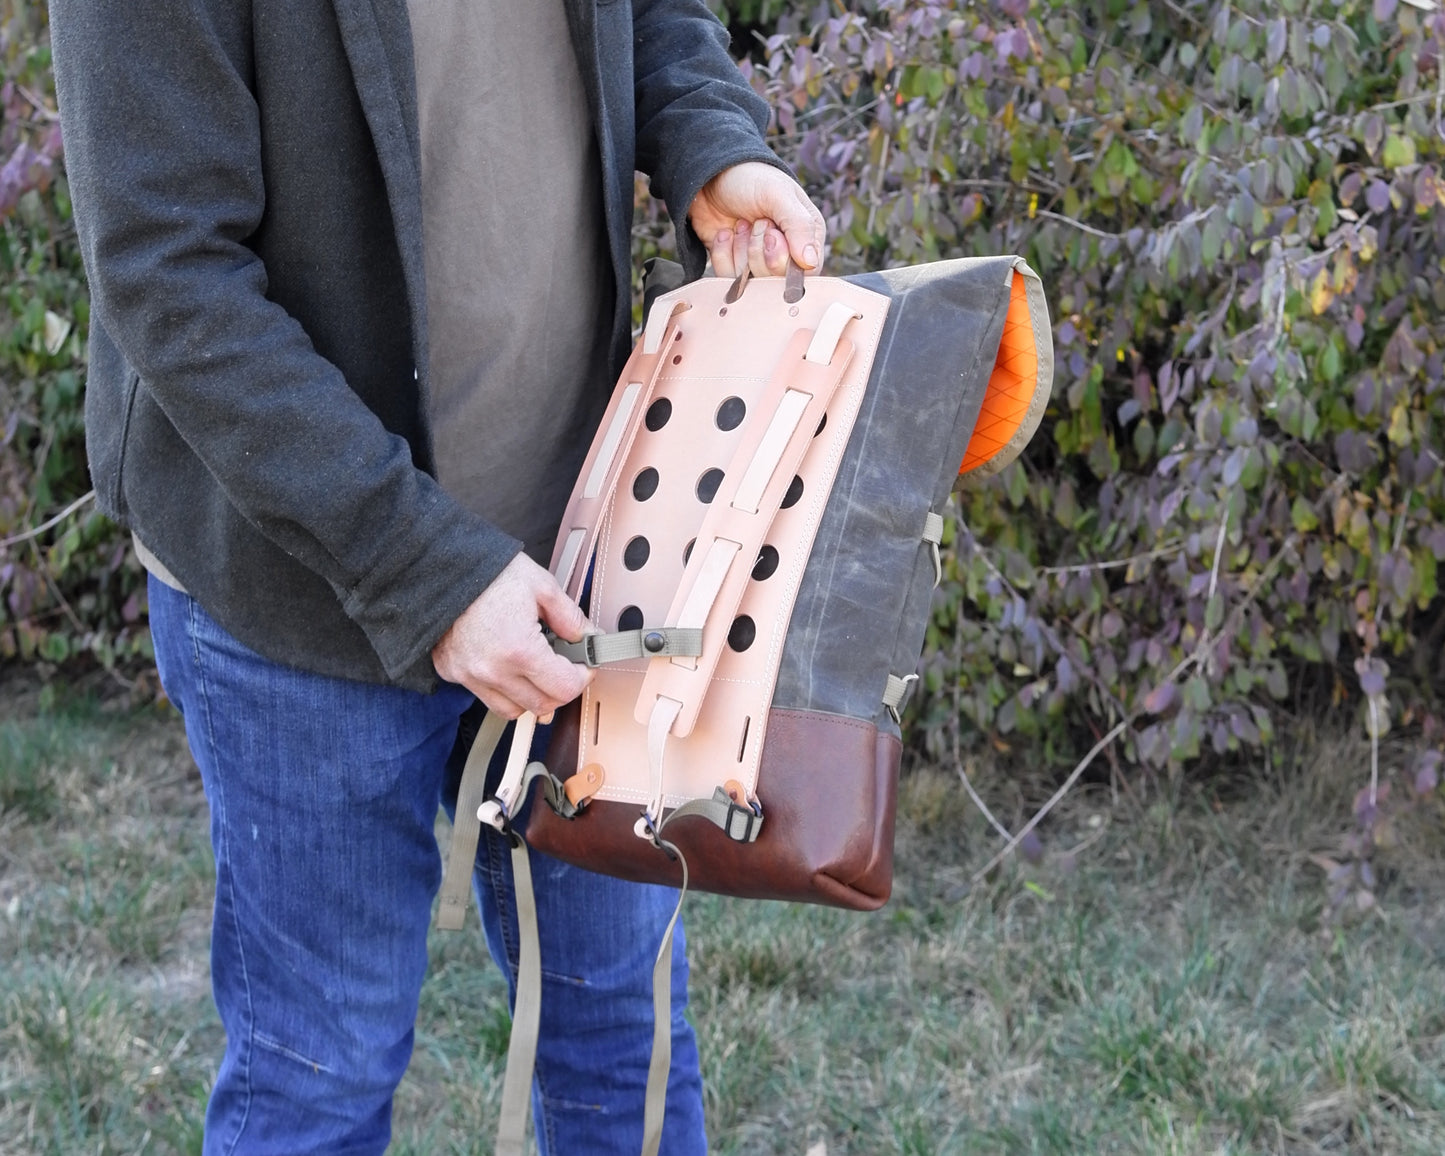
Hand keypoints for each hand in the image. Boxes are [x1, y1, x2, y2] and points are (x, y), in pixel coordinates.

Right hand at [431, 553, 592, 718]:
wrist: (441, 566)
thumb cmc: (490, 571)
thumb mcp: (541, 585)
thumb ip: (570, 617)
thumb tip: (588, 637)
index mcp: (519, 649)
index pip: (564, 689)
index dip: (581, 677)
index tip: (583, 665)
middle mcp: (493, 671)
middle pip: (541, 706)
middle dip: (560, 688)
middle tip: (564, 666)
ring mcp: (469, 675)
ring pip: (513, 709)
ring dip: (531, 696)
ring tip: (535, 669)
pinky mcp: (451, 672)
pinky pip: (485, 696)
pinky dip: (502, 689)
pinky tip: (507, 665)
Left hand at [688, 161, 825, 278]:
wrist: (709, 177)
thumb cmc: (750, 179)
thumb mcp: (778, 194)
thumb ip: (798, 226)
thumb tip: (810, 261)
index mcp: (805, 236)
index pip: (806, 270)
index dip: (785, 259)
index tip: (771, 235)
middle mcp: (785, 253)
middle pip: (776, 280)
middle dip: (759, 250)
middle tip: (755, 222)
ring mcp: (758, 263)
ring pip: (751, 282)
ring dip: (740, 250)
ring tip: (740, 224)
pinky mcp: (734, 268)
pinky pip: (728, 279)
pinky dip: (723, 254)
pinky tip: (725, 234)